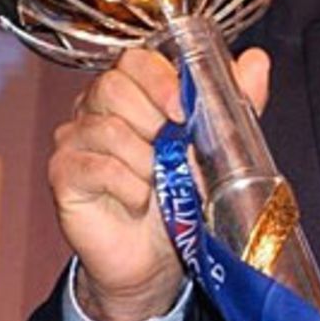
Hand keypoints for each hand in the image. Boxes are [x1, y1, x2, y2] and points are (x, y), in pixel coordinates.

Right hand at [50, 45, 269, 320]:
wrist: (155, 260)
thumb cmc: (177, 200)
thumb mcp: (213, 148)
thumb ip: (230, 104)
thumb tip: (256, 61)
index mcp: (130, 94)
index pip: (134, 60)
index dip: (159, 79)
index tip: (182, 109)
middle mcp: (94, 109)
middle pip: (113, 87)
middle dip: (153, 123)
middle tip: (170, 156)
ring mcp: (74, 140)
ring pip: (107, 129)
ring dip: (145, 163)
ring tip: (157, 185)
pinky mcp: (64, 174)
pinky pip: (95, 166)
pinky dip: (127, 187)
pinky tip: (138, 202)